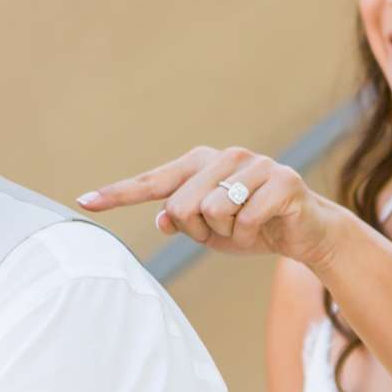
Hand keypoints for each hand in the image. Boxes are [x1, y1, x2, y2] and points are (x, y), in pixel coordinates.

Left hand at [78, 146, 347, 269]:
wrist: (307, 233)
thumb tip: (163, 219)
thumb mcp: (210, 232)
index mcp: (201, 164)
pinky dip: (250, 236)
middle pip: (182, 205)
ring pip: (212, 212)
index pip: (153, 182)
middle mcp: (225, 156)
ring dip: (228, 233)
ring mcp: (254, 165)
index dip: (118, 194)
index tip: (84, 201)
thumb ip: (182, 222)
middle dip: (200, 231)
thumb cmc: (253, 227)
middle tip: (228, 230)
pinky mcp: (281, 181)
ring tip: (248, 225)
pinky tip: (267, 228)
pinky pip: (244, 221)